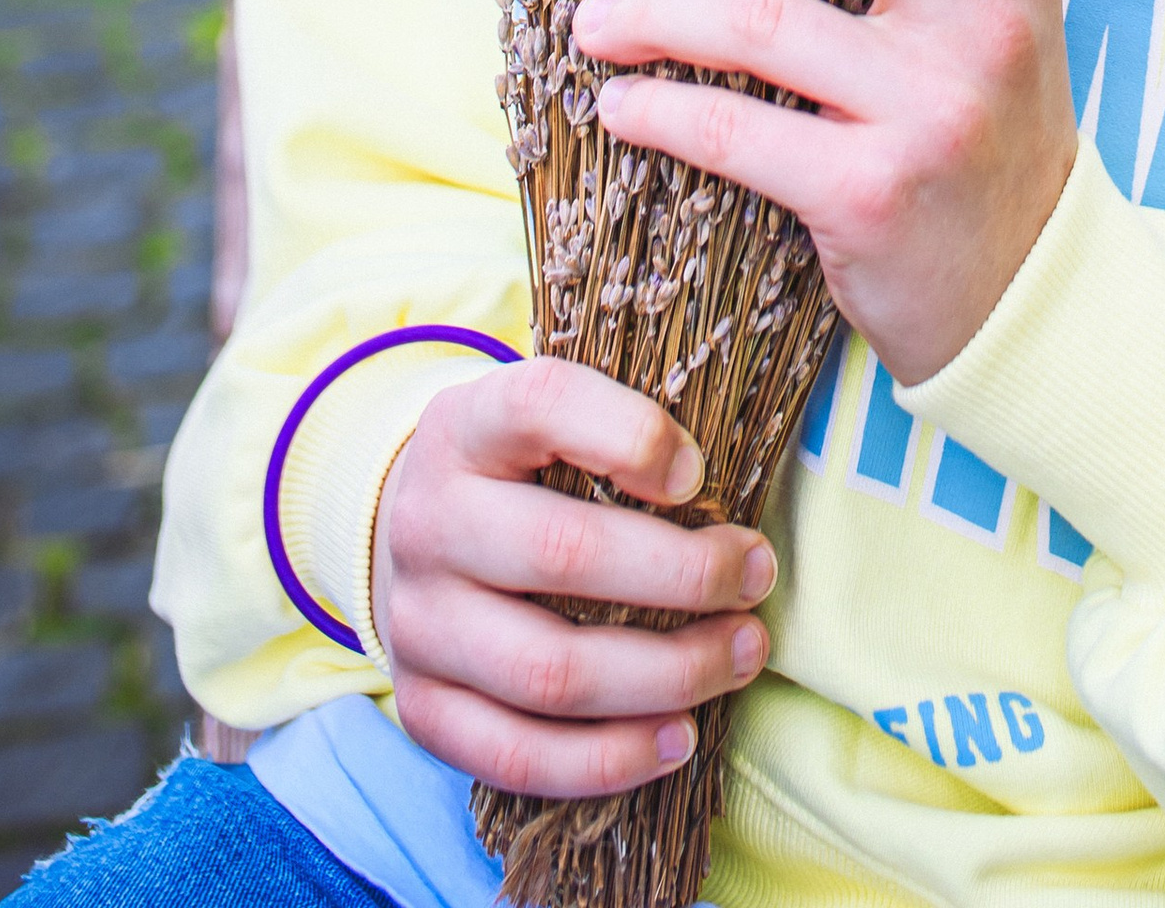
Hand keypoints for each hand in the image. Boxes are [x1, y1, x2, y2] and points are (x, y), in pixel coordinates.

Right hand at [371, 360, 774, 796]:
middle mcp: (428, 522)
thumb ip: (617, 432)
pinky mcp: (421, 709)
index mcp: (465, 427)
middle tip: (756, 577)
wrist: (408, 535)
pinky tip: (679, 737)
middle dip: (685, 574)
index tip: (698, 474)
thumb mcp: (548, 421)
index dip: (631, 436)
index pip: (541, 404)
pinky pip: (519, 756)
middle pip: (561, 552)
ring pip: (549, 672)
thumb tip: (711, 486)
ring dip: (667, 675)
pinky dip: (611, 759)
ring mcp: (417, 625)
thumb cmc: (515, 472)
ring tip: (741, 656)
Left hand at [577, 0, 1076, 387]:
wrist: (1029, 298)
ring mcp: (931, 107)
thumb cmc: (987, 137)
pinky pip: (737, 131)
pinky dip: (660, 108)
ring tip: (598, 18)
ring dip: (653, 10)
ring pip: (761, 16)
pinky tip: (624, 103)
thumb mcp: (1000, 17)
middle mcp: (984, 17)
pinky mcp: (872, 193)